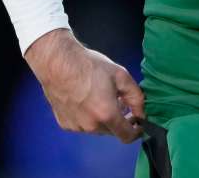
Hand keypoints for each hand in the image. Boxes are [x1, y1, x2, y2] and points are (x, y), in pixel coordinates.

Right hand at [23, 28, 145, 142]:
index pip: (127, 136)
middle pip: (112, 131)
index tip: (137, 121)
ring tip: (98, 97)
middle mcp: (91, 126)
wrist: (57, 63)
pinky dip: (87, 117)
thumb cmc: (89, 66)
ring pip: (97, 128)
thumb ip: (136, 97)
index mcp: (107, 115)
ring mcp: (76, 127)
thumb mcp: (120, 75)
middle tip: (118, 100)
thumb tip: (141, 113)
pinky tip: (83, 99)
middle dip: (119, 119)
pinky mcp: (64, 124)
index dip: (136, 131)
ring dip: (102, 118)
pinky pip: (82, 125)